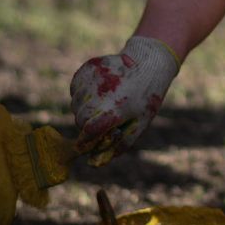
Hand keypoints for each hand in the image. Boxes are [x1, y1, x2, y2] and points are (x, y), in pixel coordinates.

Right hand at [70, 35, 179, 165]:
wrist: (148, 62)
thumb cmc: (146, 97)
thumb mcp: (140, 124)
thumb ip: (119, 145)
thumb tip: (95, 161)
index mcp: (113, 109)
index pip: (88, 131)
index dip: (87, 140)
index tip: (89, 142)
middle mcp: (99, 94)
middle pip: (80, 119)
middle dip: (88, 125)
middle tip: (104, 120)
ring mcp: (91, 79)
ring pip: (76, 104)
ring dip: (84, 109)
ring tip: (103, 103)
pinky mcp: (87, 69)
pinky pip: (75, 89)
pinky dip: (82, 94)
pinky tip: (98, 92)